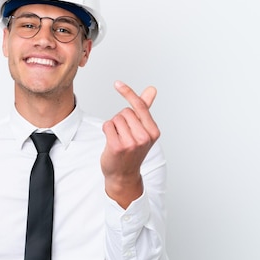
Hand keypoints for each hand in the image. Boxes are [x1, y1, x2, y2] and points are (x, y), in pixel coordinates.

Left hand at [100, 80, 160, 207]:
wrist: (124, 176)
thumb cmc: (132, 152)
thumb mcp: (143, 130)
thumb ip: (146, 109)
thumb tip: (152, 89)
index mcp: (153, 131)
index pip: (139, 106)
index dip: (128, 93)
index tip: (117, 83)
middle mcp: (144, 137)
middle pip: (125, 111)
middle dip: (121, 119)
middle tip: (124, 135)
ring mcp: (131, 143)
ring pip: (115, 118)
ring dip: (114, 126)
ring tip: (119, 139)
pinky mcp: (117, 146)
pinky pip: (107, 125)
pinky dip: (107, 131)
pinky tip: (111, 142)